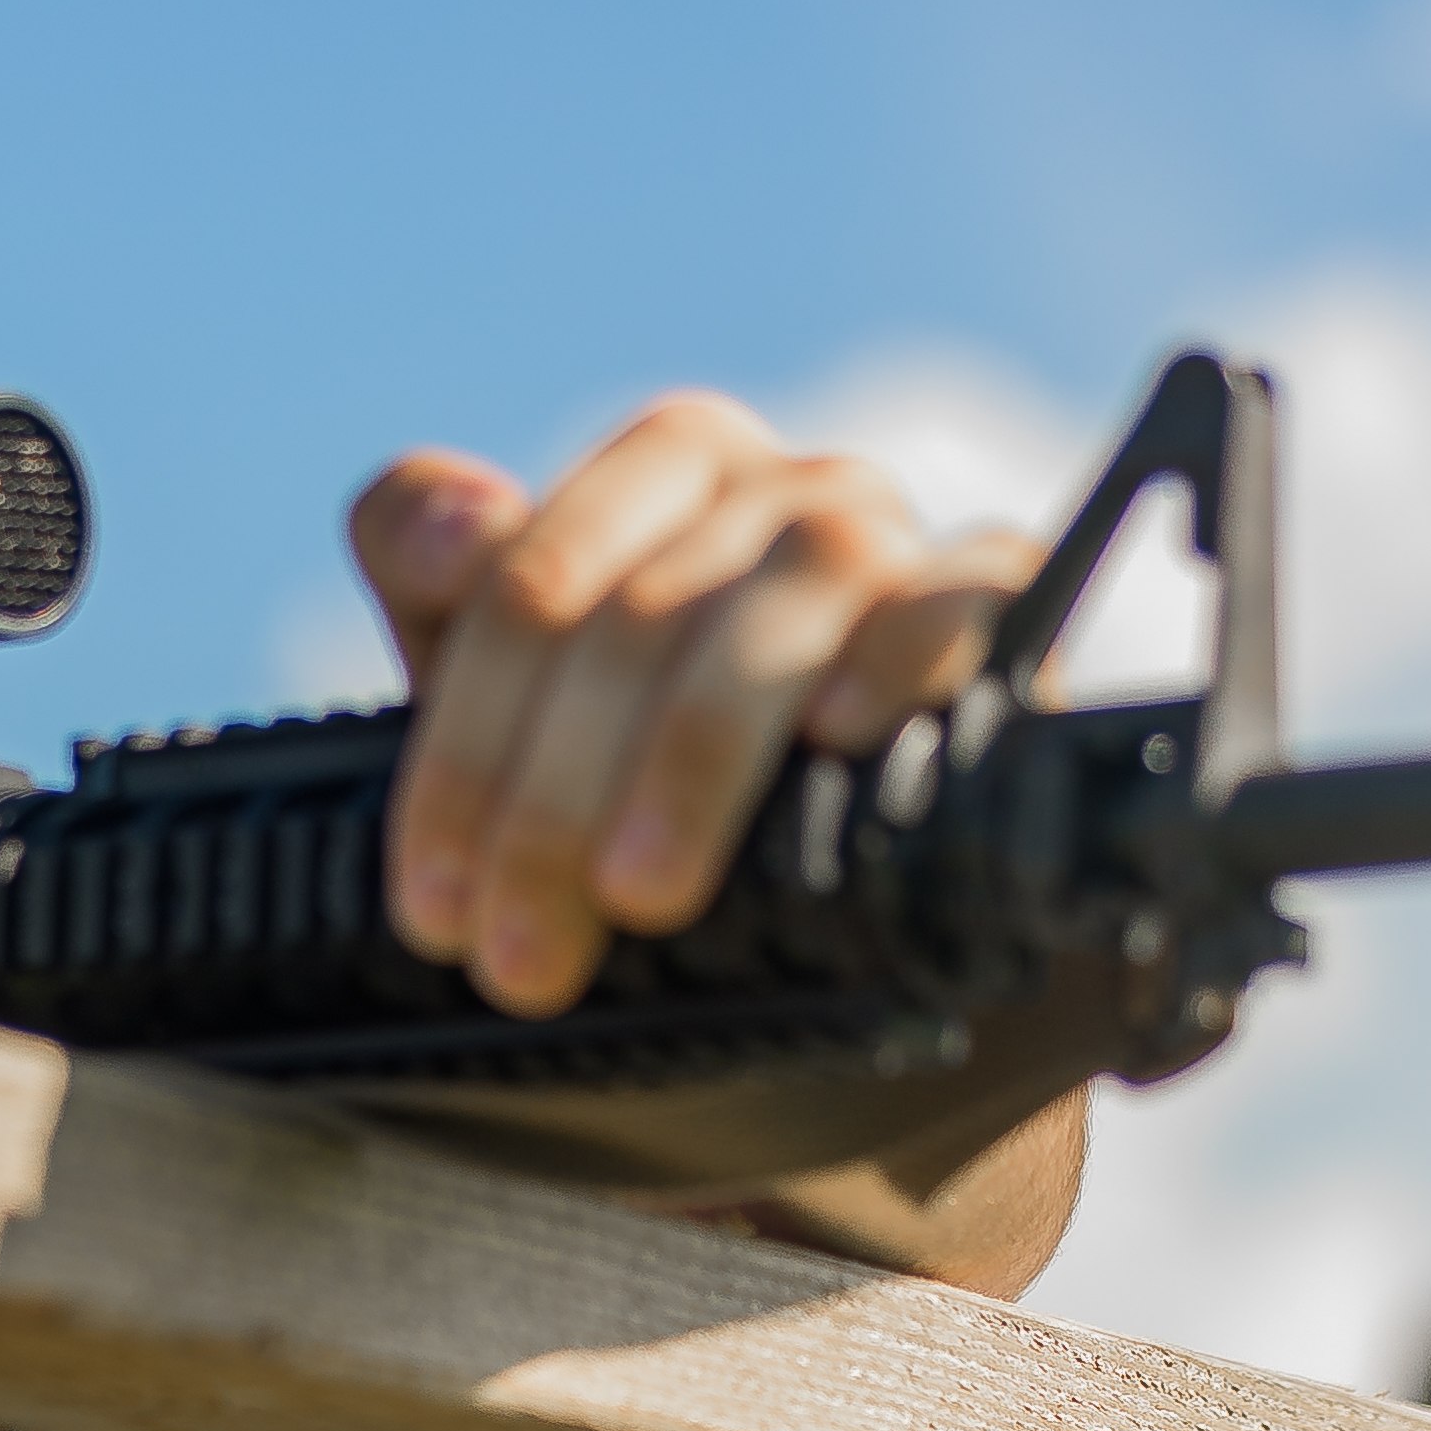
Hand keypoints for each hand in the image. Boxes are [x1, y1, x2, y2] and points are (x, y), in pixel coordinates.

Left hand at [356, 393, 1039, 1019]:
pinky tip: (836, 730)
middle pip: (638, 611)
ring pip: (786, 590)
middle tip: (520, 956)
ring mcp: (892, 534)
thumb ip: (432, 578)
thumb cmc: (645, 774)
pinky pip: (963, 593)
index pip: (525, 588)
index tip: (435, 910)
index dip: (463, 757)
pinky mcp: (998, 604)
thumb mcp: (514, 698)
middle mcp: (775, 484)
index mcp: (654, 474)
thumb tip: (458, 523)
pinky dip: (895, 652)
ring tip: (641, 891)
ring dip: (696, 750)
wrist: (831, 891)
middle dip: (556, 800)